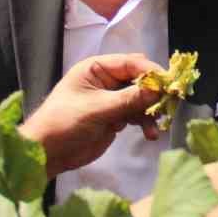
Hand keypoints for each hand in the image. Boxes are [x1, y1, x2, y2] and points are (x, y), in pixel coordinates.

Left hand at [19, 52, 163, 175]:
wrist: (46, 153)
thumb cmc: (64, 122)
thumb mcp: (97, 109)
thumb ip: (128, 99)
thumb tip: (159, 89)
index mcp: (97, 68)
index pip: (131, 63)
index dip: (151, 72)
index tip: (170, 83)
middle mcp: (106, 80)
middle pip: (139, 80)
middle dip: (154, 92)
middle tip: (170, 104)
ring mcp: (111, 99)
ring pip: (141, 99)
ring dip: (151, 111)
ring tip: (156, 126)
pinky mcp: (114, 117)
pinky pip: (136, 115)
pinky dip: (145, 123)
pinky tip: (151, 135)